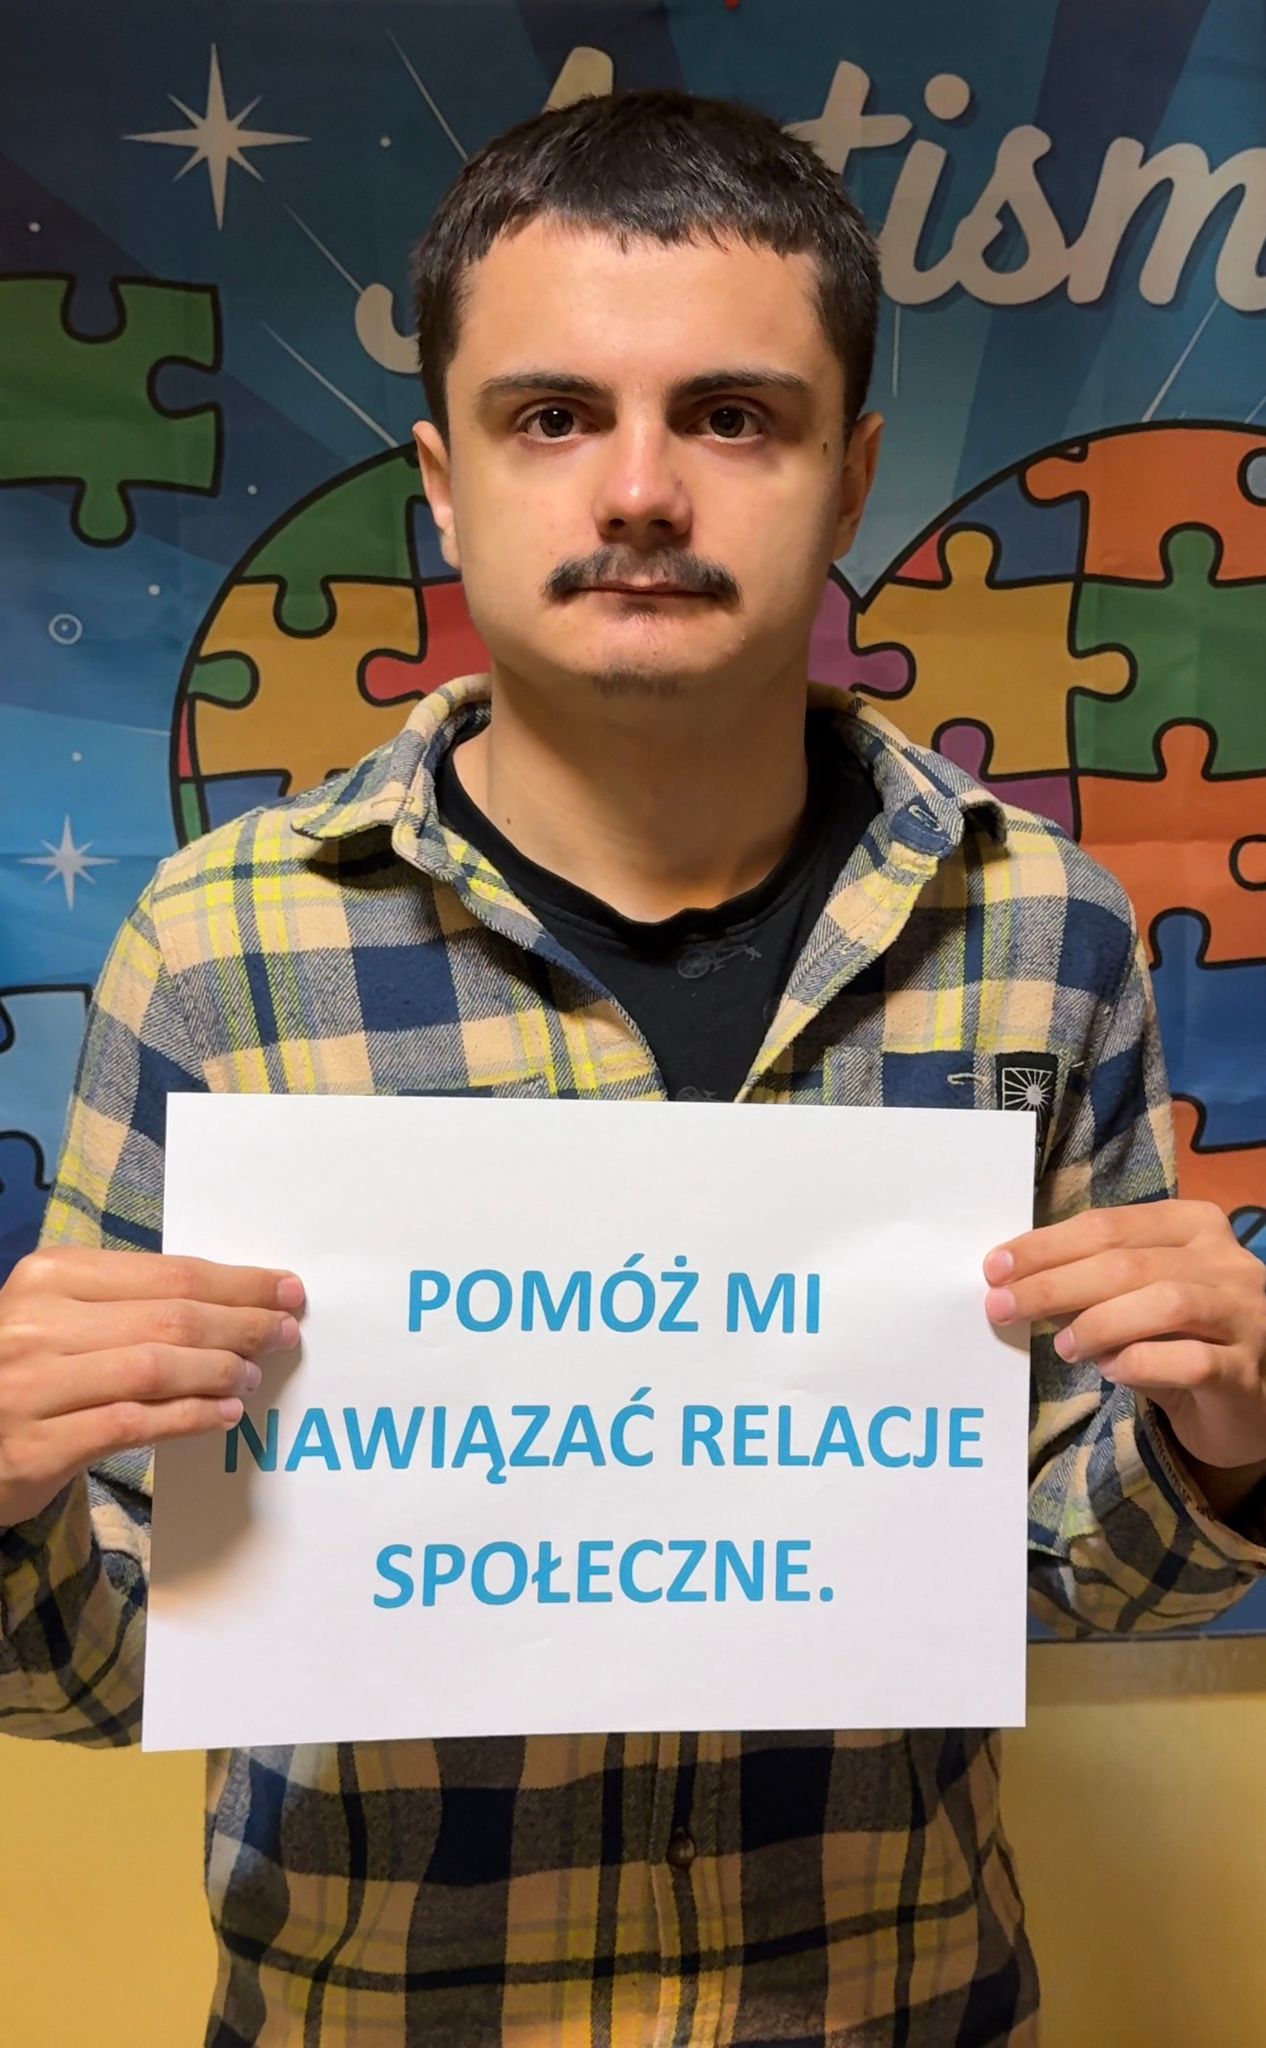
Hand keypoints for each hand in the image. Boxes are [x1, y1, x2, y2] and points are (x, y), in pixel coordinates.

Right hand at [0, 1246, 304, 1528]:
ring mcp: (31, 1385)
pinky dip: (188, 1417)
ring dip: (219, 1371)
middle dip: (241, 1324)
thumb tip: (236, 1302)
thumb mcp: (63, 1317)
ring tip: (252, 1376)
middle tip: (284, 1333)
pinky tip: (222, 1415)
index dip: (236, 1282)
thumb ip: (132, 1305)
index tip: (285, 1289)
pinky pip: (133, 1424)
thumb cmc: (27, 1368)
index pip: (167, 1272)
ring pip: (155, 1368)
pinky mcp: (36, 1447)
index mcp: (49, 1275)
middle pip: (169, 1317)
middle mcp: (35, 1323)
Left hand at [982, 1200, 1265, 1475]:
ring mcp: (1244, 1314)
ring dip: (1098, 1324)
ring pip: (1164, 1303)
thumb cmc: (1187, 1340)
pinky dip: (1142, 1364)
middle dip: (1054, 1284)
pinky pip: (1191, 1361)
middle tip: (1003, 1306)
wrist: (1255, 1400)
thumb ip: (1096, 1285)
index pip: (1110, 1226)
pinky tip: (1114, 1372)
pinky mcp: (1247, 1370)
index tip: (996, 1267)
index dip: (1047, 1246)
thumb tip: (1018, 1283)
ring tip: (1062, 1347)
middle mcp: (1226, 1262)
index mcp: (1193, 1227)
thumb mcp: (1140, 1300)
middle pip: (1126, 1263)